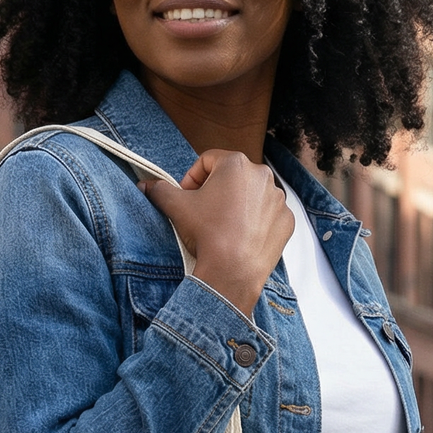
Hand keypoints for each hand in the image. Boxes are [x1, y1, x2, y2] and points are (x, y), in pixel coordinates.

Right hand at [142, 151, 293, 316]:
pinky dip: (256, 223)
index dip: (192, 177)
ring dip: (237, 206)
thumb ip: (159, 190)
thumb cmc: (207, 235)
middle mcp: (262, 175)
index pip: (208, 160)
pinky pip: (268, 216)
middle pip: (232, 177)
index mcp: (235, 163)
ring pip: (251, 195)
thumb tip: (146, 185)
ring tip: (223, 227)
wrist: (232, 272)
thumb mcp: (176, 207)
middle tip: (204, 213)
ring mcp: (278, 199)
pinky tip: (242, 237)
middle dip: (216, 191)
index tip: (187, 196)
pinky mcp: (286, 221)